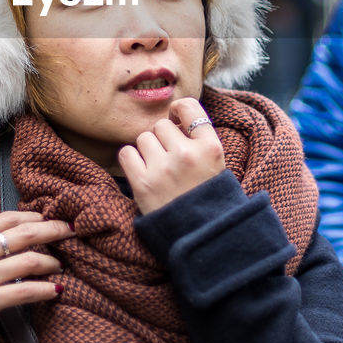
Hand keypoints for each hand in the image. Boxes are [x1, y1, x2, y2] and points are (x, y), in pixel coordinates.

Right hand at [0, 210, 73, 326]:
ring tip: (58, 264)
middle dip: (51, 229)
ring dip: (50, 261)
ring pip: (29, 260)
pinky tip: (56, 289)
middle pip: (23, 233)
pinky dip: (44, 289)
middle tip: (68, 230)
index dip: (30, 216)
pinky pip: (24, 291)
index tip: (45, 218)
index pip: (5, 218)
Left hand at [117, 97, 224, 214]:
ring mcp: (163, 169)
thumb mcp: (216, 164)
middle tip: (168, 158)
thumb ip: (199, 139)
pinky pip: (126, 153)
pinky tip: (143, 173)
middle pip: (161, 125)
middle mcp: (187, 154)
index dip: (177, 110)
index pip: (188, 107)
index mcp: (211, 147)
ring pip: (143, 138)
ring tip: (158, 169)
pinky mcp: (142, 183)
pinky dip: (132, 161)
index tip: (175, 120)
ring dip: (147, 150)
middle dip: (162, 138)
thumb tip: (173, 115)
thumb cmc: (206, 198)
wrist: (199, 236)